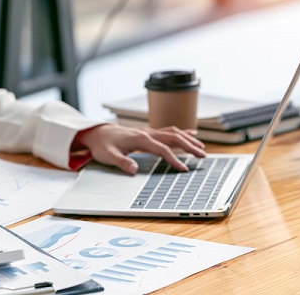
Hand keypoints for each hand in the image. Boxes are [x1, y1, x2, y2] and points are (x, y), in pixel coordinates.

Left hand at [75, 124, 205, 173]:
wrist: (97, 133)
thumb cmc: (103, 145)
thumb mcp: (108, 156)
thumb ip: (121, 163)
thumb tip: (134, 170)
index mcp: (140, 139)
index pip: (162, 149)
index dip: (173, 159)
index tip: (183, 169)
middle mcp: (147, 133)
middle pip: (173, 137)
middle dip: (189, 146)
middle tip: (202, 156)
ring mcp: (149, 131)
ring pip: (173, 132)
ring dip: (188, 139)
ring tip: (201, 148)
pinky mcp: (149, 133)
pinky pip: (169, 130)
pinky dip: (182, 132)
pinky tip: (192, 134)